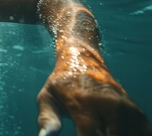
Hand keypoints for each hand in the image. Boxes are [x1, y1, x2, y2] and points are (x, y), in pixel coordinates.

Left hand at [37, 68, 151, 135]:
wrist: (84, 60)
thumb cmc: (61, 83)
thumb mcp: (47, 98)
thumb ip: (47, 120)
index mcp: (85, 103)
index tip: (80, 135)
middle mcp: (110, 105)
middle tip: (89, 129)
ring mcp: (127, 110)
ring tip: (97, 129)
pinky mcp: (138, 114)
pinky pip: (141, 134)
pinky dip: (127, 135)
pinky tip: (108, 129)